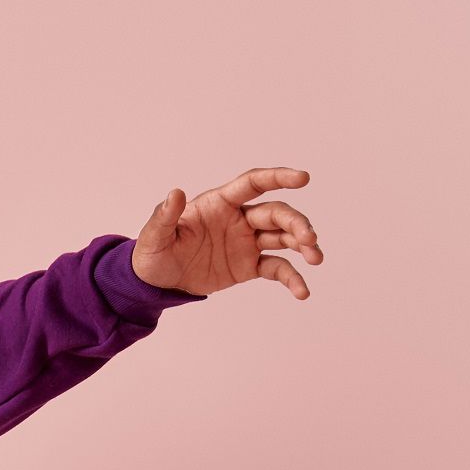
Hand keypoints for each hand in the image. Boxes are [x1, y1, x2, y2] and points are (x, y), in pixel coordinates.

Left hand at [132, 167, 324, 299]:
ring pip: (283, 237)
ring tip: (316, 258)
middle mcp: (238, 219)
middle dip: (296, 223)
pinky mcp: (250, 266)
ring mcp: (247, 242)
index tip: (303, 178)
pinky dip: (292, 278)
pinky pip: (277, 268)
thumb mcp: (155, 236)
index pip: (253, 183)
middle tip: (309, 238)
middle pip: (275, 213)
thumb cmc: (154, 252)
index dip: (277, 177)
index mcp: (219, 203)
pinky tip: (302, 292)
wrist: (157, 283)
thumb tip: (175, 193)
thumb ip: (166, 216)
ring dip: (303, 245)